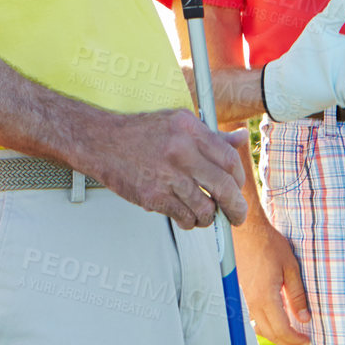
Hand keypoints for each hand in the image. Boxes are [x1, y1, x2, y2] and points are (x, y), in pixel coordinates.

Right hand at [88, 110, 247, 228]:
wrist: (102, 142)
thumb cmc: (140, 132)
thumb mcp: (179, 123)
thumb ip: (212, 135)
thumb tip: (241, 138)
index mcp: (190, 129)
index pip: (229, 159)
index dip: (239, 179)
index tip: (238, 188)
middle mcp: (180, 151)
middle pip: (224, 187)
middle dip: (235, 208)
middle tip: (236, 216)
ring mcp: (166, 175)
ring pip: (205, 208)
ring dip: (208, 217)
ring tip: (204, 214)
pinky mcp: (153, 196)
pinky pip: (184, 217)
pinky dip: (189, 221)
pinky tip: (184, 215)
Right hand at [232, 216, 310, 344]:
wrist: (247, 230)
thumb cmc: (269, 244)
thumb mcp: (290, 267)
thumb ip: (297, 295)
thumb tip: (304, 318)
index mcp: (266, 296)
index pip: (281, 329)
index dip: (295, 338)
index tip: (307, 340)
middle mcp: (254, 301)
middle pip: (270, 332)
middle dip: (287, 342)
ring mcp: (247, 297)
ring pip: (261, 327)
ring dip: (276, 336)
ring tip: (291, 337)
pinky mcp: (244, 292)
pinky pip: (255, 317)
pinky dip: (267, 325)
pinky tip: (276, 321)